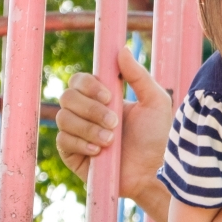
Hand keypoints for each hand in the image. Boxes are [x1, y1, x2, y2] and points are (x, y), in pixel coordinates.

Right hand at [55, 49, 172, 213]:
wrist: (154, 171)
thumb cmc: (158, 136)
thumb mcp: (155, 101)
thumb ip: (138, 75)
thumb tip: (122, 50)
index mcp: (102, 98)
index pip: (80, 81)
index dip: (89, 84)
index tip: (110, 95)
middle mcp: (86, 113)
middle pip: (67, 97)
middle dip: (91, 109)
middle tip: (115, 122)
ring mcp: (78, 133)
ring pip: (63, 118)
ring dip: (89, 128)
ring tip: (111, 140)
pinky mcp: (72, 154)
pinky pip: (63, 140)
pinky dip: (82, 143)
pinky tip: (100, 151)